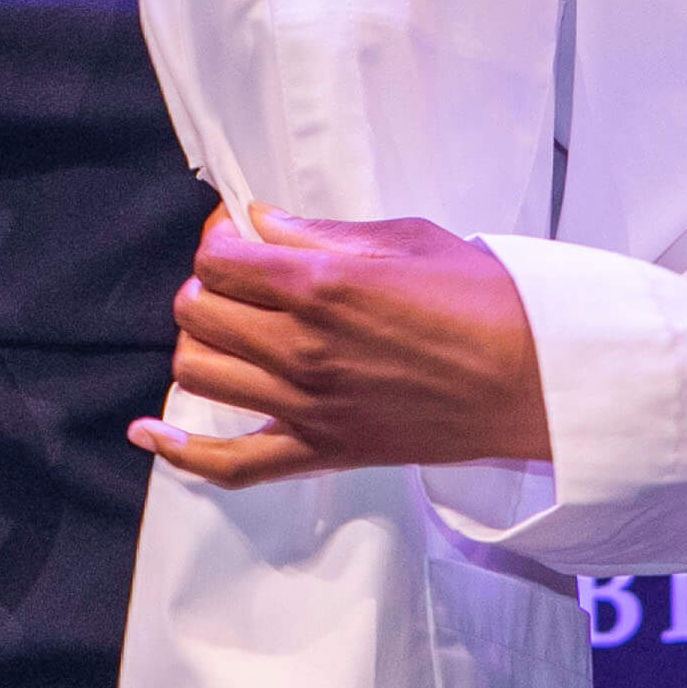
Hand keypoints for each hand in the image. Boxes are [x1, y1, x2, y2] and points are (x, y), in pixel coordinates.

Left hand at [133, 201, 552, 489]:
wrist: (536, 380)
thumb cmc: (486, 302)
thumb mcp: (406, 240)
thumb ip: (322, 233)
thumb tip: (263, 223)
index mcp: (320, 287)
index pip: (219, 258)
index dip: (220, 238)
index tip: (239, 234)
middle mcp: (301, 348)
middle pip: (197, 311)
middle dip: (209, 285)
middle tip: (243, 278)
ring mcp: (306, 405)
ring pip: (197, 372)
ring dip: (202, 343)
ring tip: (233, 329)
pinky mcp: (322, 450)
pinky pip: (230, 464)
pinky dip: (179, 451)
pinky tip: (150, 431)